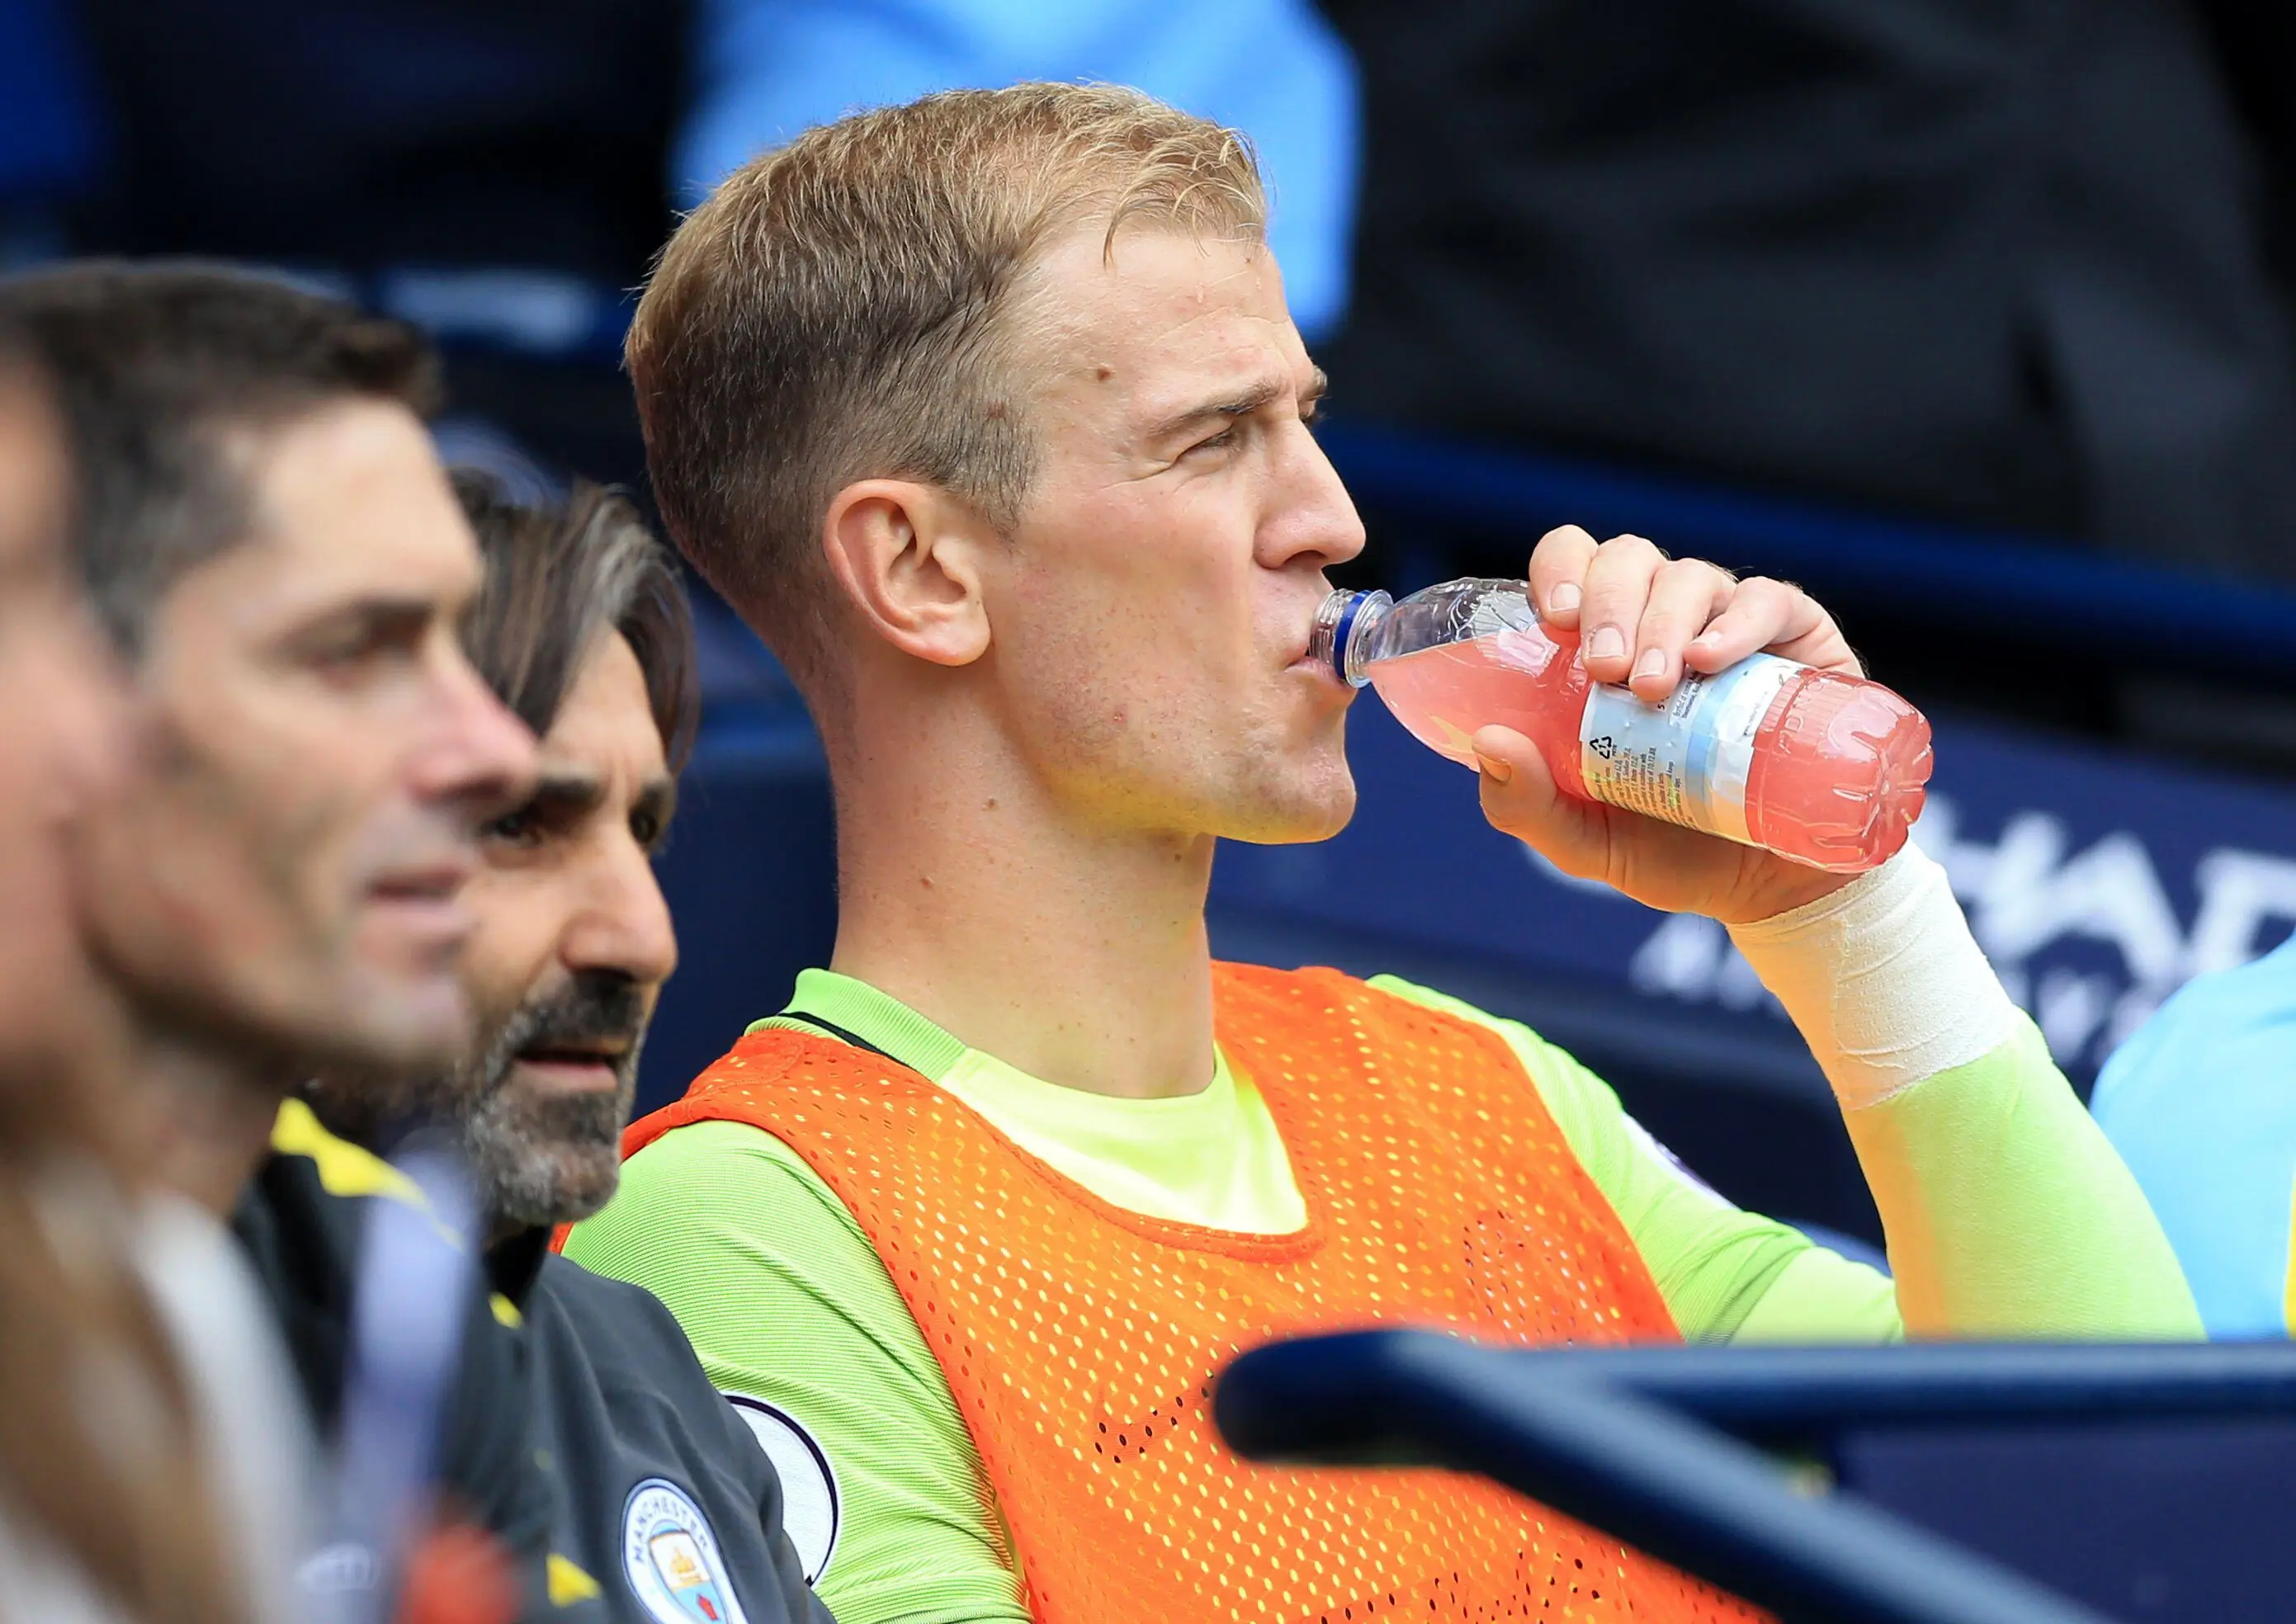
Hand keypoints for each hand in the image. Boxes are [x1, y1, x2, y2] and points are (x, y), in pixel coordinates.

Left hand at [1472, 525, 1860, 923]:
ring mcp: (1731, 627)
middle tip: (1605, 671)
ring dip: (1662, 622)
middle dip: (1608, 605)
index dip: (1561, 570)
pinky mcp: (1799, 643)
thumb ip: (1525, 803)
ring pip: (1690, 577)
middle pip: (1628, 560)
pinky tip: (1710, 659)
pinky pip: (1768, 601)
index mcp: (1603, 646)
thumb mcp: (1584, 841)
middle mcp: (1663, 621)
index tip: (1556, 619)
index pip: (1573, 565)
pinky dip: (1736, 622)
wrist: (1769, 889)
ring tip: (1654, 688)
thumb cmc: (1671, 850)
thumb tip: (1489, 742)